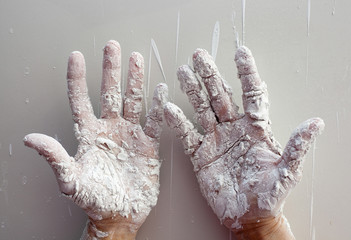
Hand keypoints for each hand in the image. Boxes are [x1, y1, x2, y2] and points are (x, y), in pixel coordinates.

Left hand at [24, 40, 167, 239]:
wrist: (120, 214)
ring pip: (132, 101)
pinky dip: (158, 107)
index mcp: (89, 135)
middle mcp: (109, 130)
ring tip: (136, 59)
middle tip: (112, 47)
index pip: (81, 101)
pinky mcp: (147, 145)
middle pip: (109, 93)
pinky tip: (160, 91)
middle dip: (110, 69)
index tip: (77, 57)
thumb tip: (31, 138)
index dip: (77, 79)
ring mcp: (129, 135)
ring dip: (134, 80)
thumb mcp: (72, 180)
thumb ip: (55, 158)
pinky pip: (154, 122)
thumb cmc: (94, 200)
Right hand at [164, 46, 323, 239]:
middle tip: (200, 55)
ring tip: (183, 72)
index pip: (251, 95)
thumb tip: (315, 123)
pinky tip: (170, 108)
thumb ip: (296, 147)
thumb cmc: (268, 195)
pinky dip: (178, 122)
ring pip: (202, 109)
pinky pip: (188, 135)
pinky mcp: (201, 155)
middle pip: (221, 96)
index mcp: (255, 129)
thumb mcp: (286, 172)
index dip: (246, 73)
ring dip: (192, 91)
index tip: (240, 52)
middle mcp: (233, 130)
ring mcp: (215, 140)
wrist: (247, 216)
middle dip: (210, 75)